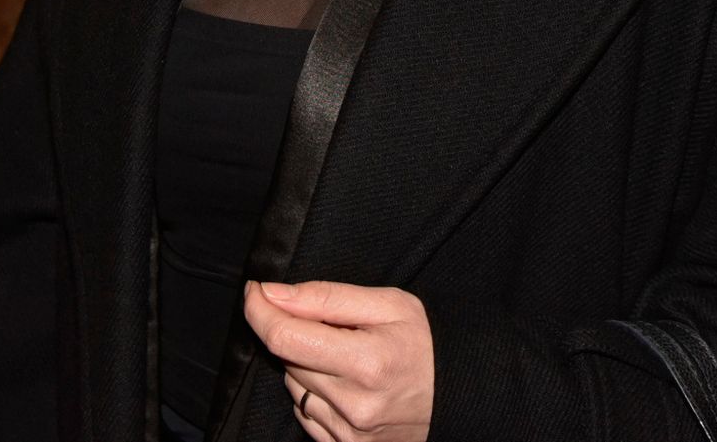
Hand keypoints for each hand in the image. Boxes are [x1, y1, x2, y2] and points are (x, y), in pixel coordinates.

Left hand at [243, 279, 433, 441]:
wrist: (460, 393)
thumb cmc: (425, 342)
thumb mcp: (387, 303)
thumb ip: (326, 297)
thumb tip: (273, 294)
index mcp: (366, 362)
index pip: (285, 336)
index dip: (260, 309)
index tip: (256, 289)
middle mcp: (354, 406)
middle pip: (288, 359)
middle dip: (298, 332)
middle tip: (334, 325)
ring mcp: (349, 434)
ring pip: (294, 386)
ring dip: (307, 364)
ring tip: (346, 354)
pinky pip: (305, 414)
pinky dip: (314, 392)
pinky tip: (345, 382)